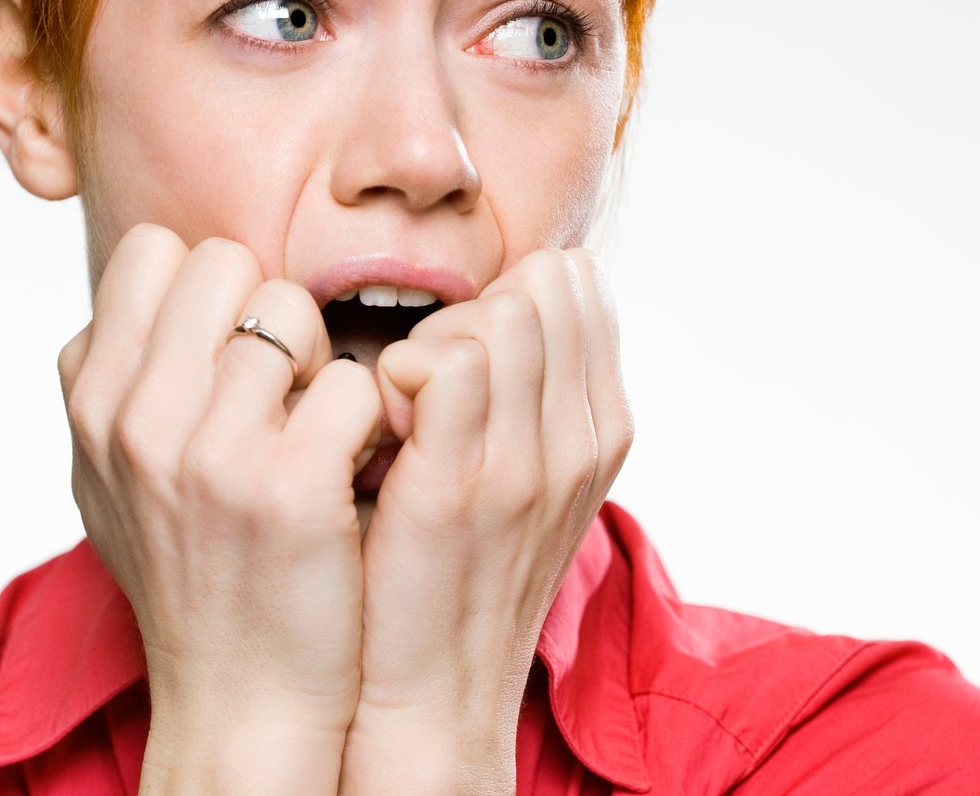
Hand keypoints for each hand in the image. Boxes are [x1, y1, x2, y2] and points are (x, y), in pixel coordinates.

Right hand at [57, 223, 382, 795]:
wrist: (240, 702)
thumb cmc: (190, 581)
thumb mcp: (110, 479)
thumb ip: (114, 383)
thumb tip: (135, 299)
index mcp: (92, 402)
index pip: (155, 251)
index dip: (209, 289)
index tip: (228, 353)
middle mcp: (136, 418)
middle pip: (227, 262)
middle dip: (269, 312)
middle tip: (284, 389)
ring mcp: (209, 452)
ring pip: (293, 311)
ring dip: (322, 362)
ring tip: (318, 431)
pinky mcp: (289, 487)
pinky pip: (352, 382)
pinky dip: (369, 419)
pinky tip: (353, 467)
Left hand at [341, 247, 632, 795]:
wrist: (436, 694)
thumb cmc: (459, 572)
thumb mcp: (526, 476)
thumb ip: (531, 389)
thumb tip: (505, 295)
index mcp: (603, 428)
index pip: (577, 285)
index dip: (507, 292)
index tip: (465, 350)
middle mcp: (581, 439)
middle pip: (542, 287)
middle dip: (470, 305)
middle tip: (425, 377)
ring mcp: (527, 462)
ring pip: (498, 314)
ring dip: (432, 335)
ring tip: (401, 403)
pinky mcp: (458, 485)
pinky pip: (439, 361)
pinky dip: (394, 370)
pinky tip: (377, 424)